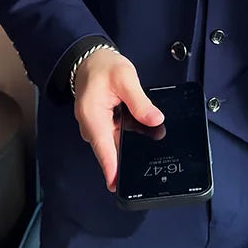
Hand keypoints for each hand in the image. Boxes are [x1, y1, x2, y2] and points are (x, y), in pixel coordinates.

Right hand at [72, 49, 163, 191]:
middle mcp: (91, 128)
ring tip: (148, 145)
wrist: (91, 60)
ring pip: (115, 145)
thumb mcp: (125, 79)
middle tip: (148, 163)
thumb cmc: (104, 67)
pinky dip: (127, 139)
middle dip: (127, 160)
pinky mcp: (103, 126)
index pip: (103, 149)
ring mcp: (96, 128)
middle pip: (110, 151)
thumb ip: (140, 101)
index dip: (112, 169)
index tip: (119, 187)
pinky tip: (141, 136)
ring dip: (129, 147)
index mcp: (92, 117)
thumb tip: (156, 120)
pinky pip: (116, 138)